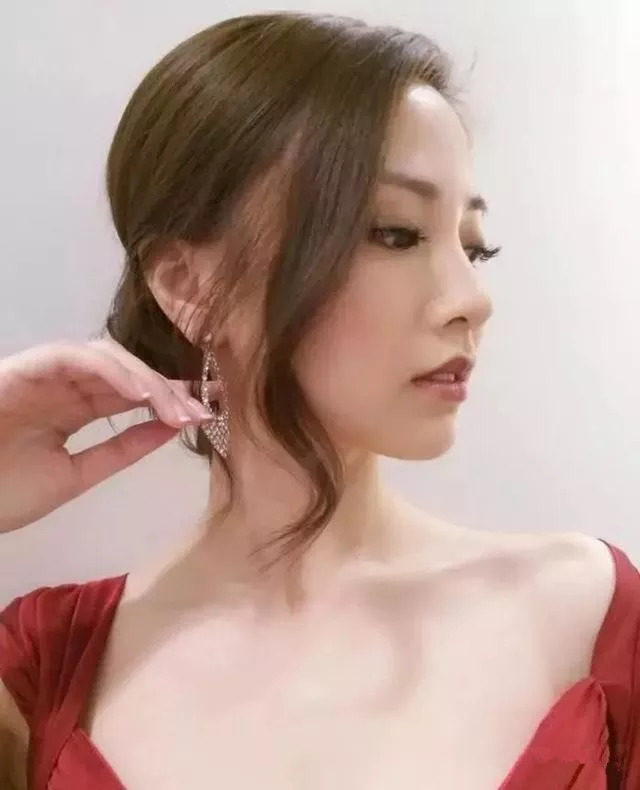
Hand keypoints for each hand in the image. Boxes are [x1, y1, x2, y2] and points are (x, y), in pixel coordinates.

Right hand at [0, 337, 215, 532]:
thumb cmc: (2, 493)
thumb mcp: (76, 476)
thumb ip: (121, 450)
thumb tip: (169, 429)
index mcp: (71, 409)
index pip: (128, 394)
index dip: (166, 399)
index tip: (203, 415)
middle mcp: (61, 386)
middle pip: (125, 372)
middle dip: (166, 389)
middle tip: (200, 411)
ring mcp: (42, 374)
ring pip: (105, 357)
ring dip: (145, 379)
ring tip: (176, 407)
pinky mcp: (24, 368)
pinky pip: (74, 358)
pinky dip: (112, 371)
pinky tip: (141, 395)